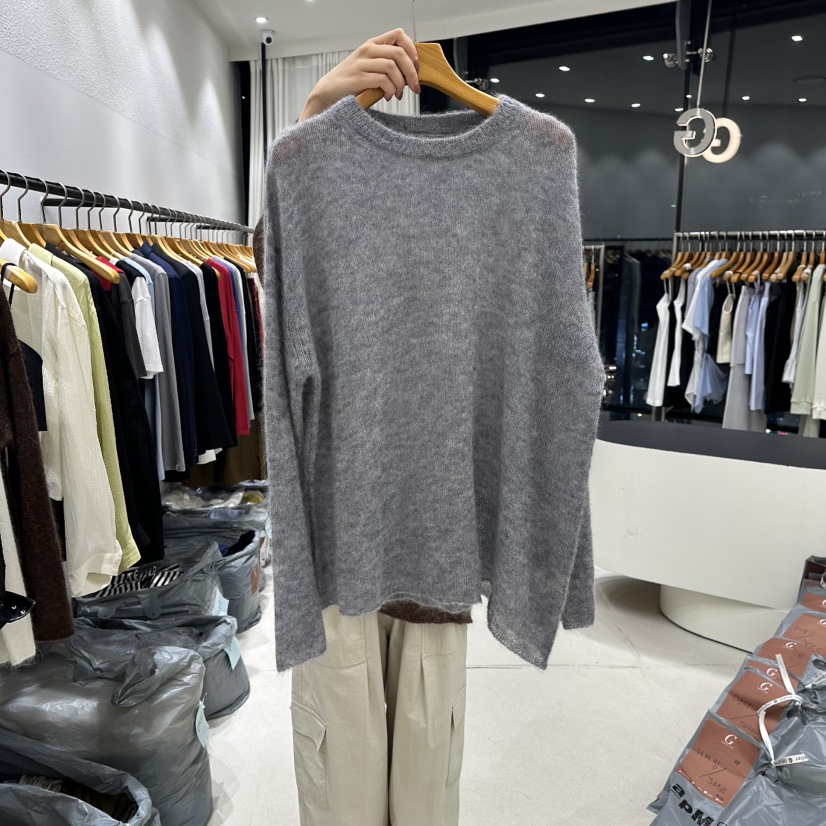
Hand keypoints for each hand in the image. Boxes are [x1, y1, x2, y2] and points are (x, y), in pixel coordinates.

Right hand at [299, 29, 419, 121]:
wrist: (327, 92)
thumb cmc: (351, 82)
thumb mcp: (369, 67)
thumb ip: (386, 65)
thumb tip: (411, 73)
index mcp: (372, 45)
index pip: (399, 35)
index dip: (412, 50)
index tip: (417, 67)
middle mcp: (367, 51)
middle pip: (399, 53)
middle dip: (412, 73)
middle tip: (415, 87)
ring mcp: (361, 64)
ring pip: (392, 67)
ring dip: (400, 84)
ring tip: (397, 94)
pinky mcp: (358, 78)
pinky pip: (382, 80)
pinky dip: (390, 90)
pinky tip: (386, 96)